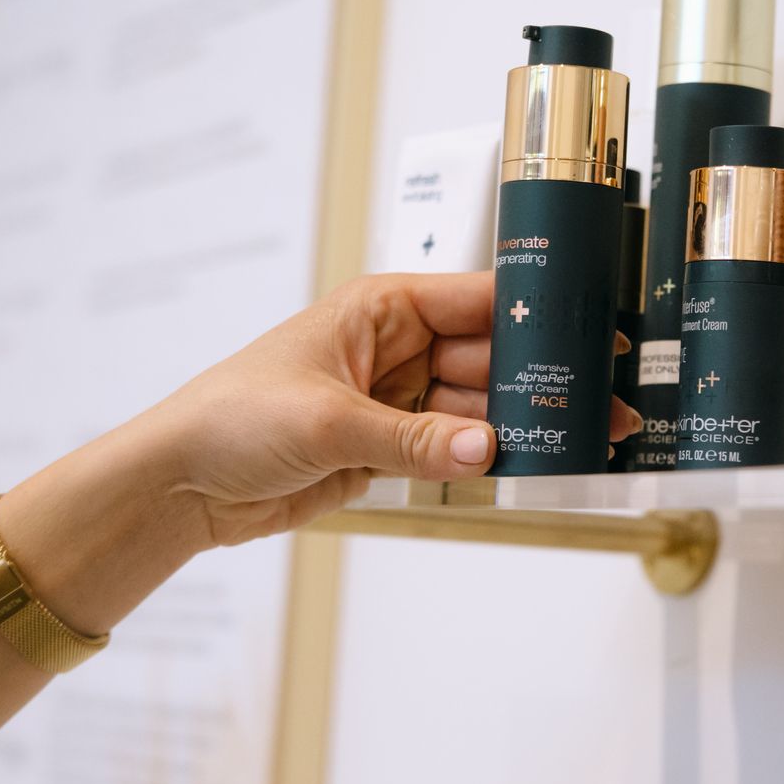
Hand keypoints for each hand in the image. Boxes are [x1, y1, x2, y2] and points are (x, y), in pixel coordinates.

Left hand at [151, 271, 642, 546]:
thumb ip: (416, 438)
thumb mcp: (330, 423)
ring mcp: (395, 399)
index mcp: (382, 308)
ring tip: (581, 441)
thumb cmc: (232, 418)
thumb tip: (488, 446)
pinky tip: (532, 463)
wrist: (181, 483)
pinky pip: (455, 447)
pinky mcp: (389, 447)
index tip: (594, 332)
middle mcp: (396, 347)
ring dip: (523, 424)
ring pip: (479, 406)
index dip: (539, 315)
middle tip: (602, 405)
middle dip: (543, 380)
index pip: (478, 300)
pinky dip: (489, 457)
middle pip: (490, 357)